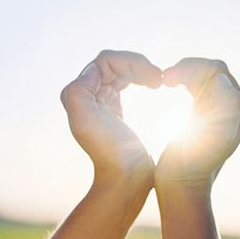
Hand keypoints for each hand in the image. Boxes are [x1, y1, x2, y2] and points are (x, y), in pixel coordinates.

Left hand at [61, 50, 161, 186]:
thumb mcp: (86, 122)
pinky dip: (140, 77)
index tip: (156, 78)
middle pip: (115, 63)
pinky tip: (153, 84)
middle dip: (138, 65)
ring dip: (141, 70)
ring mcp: (102, 99)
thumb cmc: (110, 152)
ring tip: (160, 81)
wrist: (126, 177)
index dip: (132, 62)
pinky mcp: (114, 107)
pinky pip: (126, 81)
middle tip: (160, 78)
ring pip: (121, 70)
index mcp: (78, 94)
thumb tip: (94, 69)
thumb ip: (79, 91)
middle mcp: (88, 94)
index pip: (106, 61)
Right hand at [155, 58, 239, 190]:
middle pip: (211, 71)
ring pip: (202, 77)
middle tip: (165, 78)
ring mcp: (218, 110)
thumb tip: (221, 79)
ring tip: (166, 80)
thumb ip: (230, 103)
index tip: (168, 78)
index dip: (192, 68)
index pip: (219, 71)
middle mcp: (234, 107)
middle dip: (188, 68)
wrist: (181, 186)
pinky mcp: (203, 114)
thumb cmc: (193, 163)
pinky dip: (183, 80)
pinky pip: (196, 87)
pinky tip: (170, 85)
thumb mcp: (216, 135)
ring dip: (184, 73)